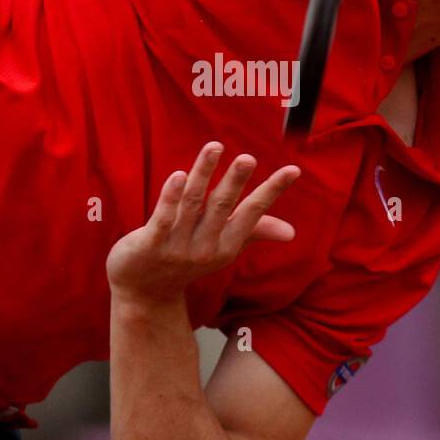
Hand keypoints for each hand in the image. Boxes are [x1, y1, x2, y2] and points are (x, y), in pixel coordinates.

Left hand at [106, 141, 301, 304]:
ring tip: (214, 147)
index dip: (272, 191)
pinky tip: (179, 175)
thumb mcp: (223, 249)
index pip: (253, 213)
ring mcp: (176, 246)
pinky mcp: (149, 244)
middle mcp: (205, 247)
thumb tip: (292, 232)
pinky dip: (170, 197)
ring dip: (203, 174)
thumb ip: (254, 232)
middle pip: (222, 206)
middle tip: (248, 158)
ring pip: (192, 203)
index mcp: (226, 245)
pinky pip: (162, 218)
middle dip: (235, 181)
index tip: (293, 169)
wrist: (145, 292)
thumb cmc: (188, 261)